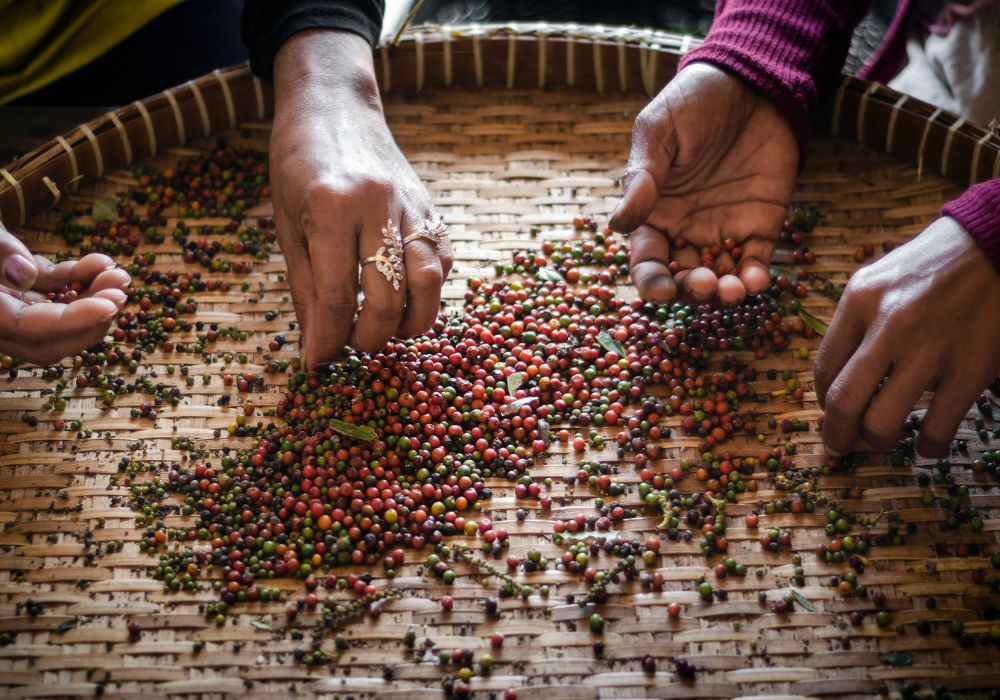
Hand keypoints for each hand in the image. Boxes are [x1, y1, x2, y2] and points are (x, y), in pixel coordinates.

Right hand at [0, 224, 129, 364]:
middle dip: (91, 321)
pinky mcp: (15, 280)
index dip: (72, 321)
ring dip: (93, 299)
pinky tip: (101, 262)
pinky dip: (79, 279)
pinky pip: (52, 289)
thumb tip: (26, 275)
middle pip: (48, 339)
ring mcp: (5, 299)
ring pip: (56, 316)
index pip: (28, 329)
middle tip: (121, 295)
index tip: (109, 305)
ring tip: (120, 276)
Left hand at [270, 29, 452, 369]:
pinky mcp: (430, 207)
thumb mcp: (288, 225)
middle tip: (354, 345)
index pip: (337, 295)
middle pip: (389, 295)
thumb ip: (307, 288)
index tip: (321, 363)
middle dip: (371, 336)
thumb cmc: (298, 165)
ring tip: (388, 331)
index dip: (329, 339)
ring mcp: (411, 204)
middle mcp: (377, 206)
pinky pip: (442, 260)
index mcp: (330, 208)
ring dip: (411, 321)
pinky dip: (430, 291)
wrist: (334, 106)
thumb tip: (315, 347)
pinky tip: (408, 299)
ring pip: (428, 281)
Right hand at [611, 63, 798, 305]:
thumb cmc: (693, 102)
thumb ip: (642, 178)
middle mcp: (686, 230)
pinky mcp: (761, 225)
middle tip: (702, 284)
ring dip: (724, 294)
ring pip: (720, 278)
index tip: (660, 291)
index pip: (647, 260)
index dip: (650, 281)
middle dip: (690, 291)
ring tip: (732, 291)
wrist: (750, 81)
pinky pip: (757, 261)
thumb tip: (617, 224)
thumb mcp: (658, 132)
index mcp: (654, 213)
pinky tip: (757, 282)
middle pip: (682, 278)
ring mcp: (724, 230)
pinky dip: (757, 279)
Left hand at [814, 217, 999, 457]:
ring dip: (878, 442)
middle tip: (841, 446)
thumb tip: (835, 382)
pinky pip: (938, 426)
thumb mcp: (876, 281)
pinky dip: (929, 446)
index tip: (831, 412)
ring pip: (883, 422)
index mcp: (859, 301)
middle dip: (837, 435)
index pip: (824, 369)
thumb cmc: (930, 267)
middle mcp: (889, 325)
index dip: (823, 401)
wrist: (993, 247)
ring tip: (883, 440)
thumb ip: (853, 325)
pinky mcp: (971, 368)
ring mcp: (931, 349)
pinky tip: (927, 445)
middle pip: (844, 402)